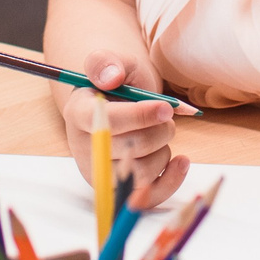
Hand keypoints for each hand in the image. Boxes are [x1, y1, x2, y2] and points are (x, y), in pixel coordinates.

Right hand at [59, 53, 190, 209]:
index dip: (140, 116)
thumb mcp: (113, 63)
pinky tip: (181, 161)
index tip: (166, 107)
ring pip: (142, 173)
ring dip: (164, 150)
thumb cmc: (116, 83)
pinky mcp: (119, 190)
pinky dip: (171, 180)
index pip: (106, 123)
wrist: (117, 105)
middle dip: (159, 131)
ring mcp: (101, 173)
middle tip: (167, 115)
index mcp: (78, 114)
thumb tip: (112, 76)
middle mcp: (85, 148)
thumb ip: (107, 62)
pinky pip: (148, 197)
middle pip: (129, 149)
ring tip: (162, 132)